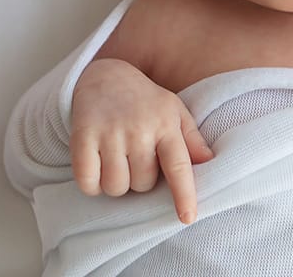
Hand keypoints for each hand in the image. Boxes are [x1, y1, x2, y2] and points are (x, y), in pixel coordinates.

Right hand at [70, 58, 214, 222]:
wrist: (104, 76)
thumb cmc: (145, 101)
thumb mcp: (174, 111)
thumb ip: (192, 139)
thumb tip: (210, 162)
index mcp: (166, 124)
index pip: (178, 166)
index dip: (184, 195)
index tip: (187, 217)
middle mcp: (139, 129)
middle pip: (142, 184)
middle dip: (139, 179)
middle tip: (135, 157)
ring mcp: (110, 133)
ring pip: (116, 187)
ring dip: (116, 183)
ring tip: (117, 160)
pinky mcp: (83, 136)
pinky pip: (88, 182)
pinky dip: (92, 183)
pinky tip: (96, 165)